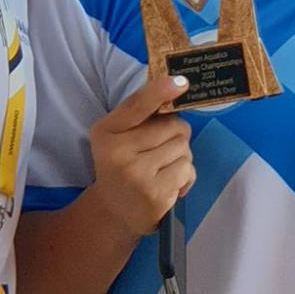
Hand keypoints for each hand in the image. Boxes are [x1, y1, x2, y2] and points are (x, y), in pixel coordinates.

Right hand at [89, 75, 195, 235]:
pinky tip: (169, 186)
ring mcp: (136, 174)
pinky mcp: (154, 193)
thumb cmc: (124, 166)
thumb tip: (176, 87)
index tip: (181, 82)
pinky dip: (185, 177)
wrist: (115, 211)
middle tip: (162, 152)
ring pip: (183, 148)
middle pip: (173, 126)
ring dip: (182, 158)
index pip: (137, 105)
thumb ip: (142, 115)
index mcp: (107, 131)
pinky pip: (187, 170)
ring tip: (163, 171)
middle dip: (177, 136)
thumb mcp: (120, 137)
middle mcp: (117, 151)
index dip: (160, 91)